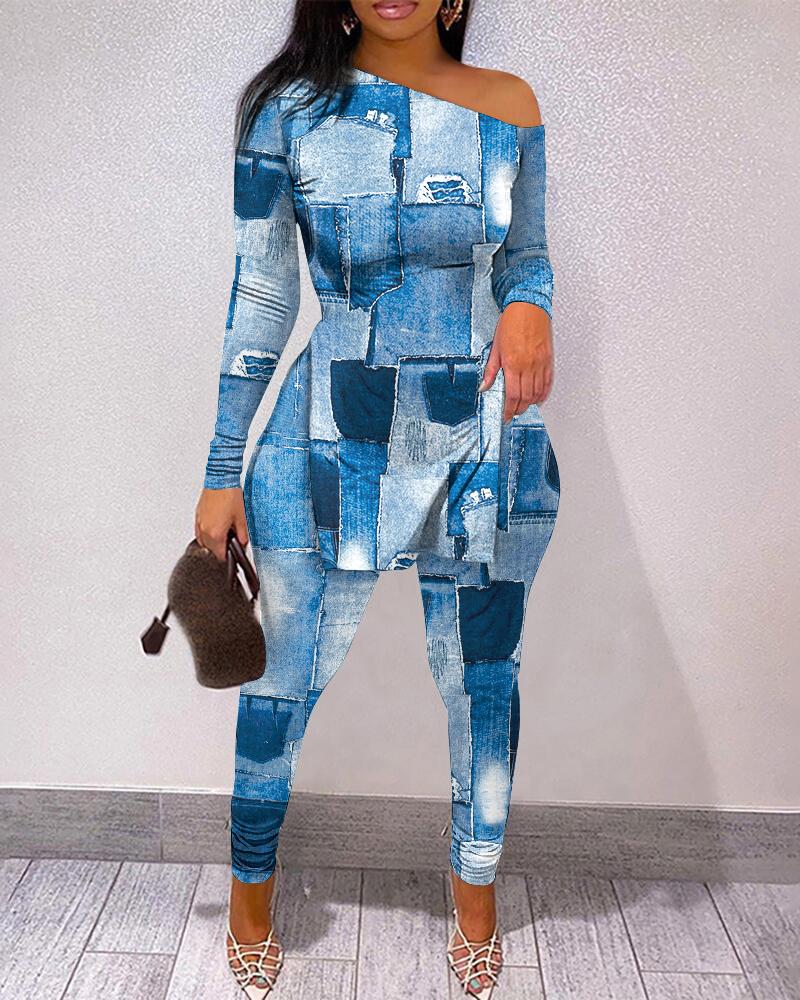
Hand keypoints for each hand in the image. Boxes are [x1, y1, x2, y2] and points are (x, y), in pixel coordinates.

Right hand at [195, 487, 248, 561]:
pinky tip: (215, 526)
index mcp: (215, 534)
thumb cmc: (230, 496)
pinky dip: (206, 533)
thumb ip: (242, 535)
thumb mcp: (242, 519)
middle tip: (231, 540)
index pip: (220, 555)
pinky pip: (199, 532)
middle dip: (221, 548)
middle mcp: (204, 531)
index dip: (228, 556)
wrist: (220, 480)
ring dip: (213, 541)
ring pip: (204, 542)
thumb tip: (242, 543)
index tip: (233, 553)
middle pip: (211, 550)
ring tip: (224, 532)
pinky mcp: (197, 516)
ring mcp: (199, 523)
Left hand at [479, 302, 553, 420]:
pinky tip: (539, 398)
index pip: (512, 395)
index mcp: (513, 364)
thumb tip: (484, 387)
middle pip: (525, 397)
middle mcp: (528, 366)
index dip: (509, 410)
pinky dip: (544, 393)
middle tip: (514, 412)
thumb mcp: (495, 347)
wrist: (529, 306)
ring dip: (531, 403)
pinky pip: (548, 382)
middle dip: (519, 409)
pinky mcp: (549, 360)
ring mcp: (540, 363)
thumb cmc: (512, 322)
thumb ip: (491, 370)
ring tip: (524, 406)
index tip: (506, 416)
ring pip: (538, 392)